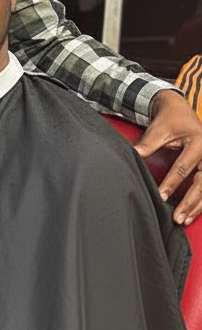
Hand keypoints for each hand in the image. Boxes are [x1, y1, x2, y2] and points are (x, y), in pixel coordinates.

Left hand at [134, 89, 201, 223]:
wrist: (179, 110)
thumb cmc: (170, 119)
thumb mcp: (158, 129)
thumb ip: (148, 144)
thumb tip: (134, 155)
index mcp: (198, 142)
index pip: (184, 167)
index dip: (172, 183)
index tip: (161, 196)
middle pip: (201, 182)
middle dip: (189, 202)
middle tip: (177, 217)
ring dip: (197, 206)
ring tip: (183, 220)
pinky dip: (200, 201)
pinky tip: (192, 213)